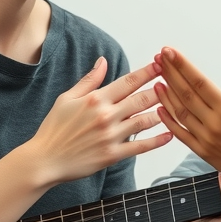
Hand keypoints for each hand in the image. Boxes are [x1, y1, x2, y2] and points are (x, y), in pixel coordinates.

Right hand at [27, 57, 171, 185]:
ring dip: (162, 112)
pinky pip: (140, 147)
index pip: (128, 82)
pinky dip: (157, 141)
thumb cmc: (54, 129)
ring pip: (145, 121)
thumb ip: (89, 80)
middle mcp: (106, 116)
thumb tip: (103, 61)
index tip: (160, 65)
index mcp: (95, 99)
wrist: (45, 160)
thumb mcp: (67, 98)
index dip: (147, 72)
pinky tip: (169, 134)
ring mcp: (111, 136)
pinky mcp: (112, 155)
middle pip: (141, 99)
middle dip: (160, 88)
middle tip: (174, 81)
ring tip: (175, 105)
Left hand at [155, 47, 220, 206]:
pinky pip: (180, 134)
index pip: (200, 82)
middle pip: (186, 93)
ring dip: (166, 93)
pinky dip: (168, 120)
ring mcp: (206, 139)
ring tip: (156, 75)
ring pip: (180, 112)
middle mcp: (214, 124)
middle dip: (170, 73)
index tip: (170, 51)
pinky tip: (160, 107)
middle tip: (158, 56)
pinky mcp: (202, 151)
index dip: (183, 66)